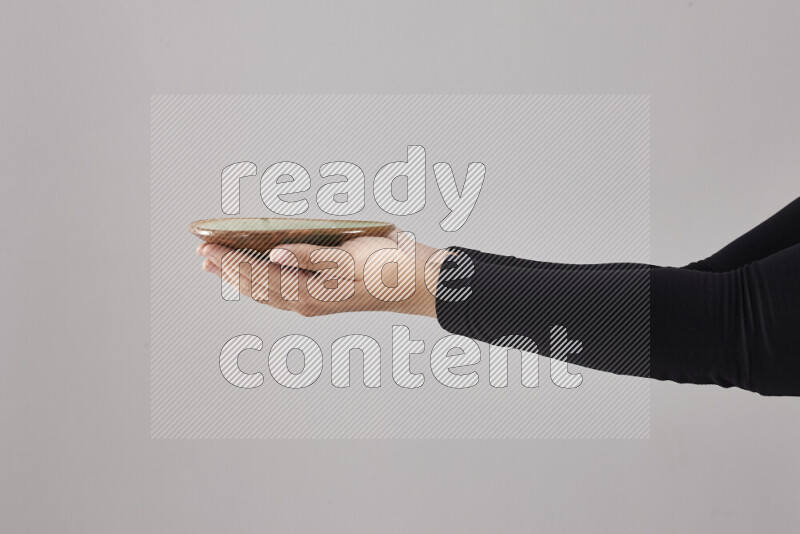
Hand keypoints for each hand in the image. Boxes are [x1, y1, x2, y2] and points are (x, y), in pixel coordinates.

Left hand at [197, 233, 443, 317]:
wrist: (417, 283)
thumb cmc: (387, 266)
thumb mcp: (349, 257)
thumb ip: (311, 257)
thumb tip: (275, 256)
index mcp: (312, 292)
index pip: (260, 276)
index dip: (231, 261)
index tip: (208, 247)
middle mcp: (308, 302)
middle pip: (257, 287)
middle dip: (228, 270)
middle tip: (203, 252)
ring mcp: (315, 302)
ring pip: (267, 292)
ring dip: (241, 278)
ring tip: (218, 264)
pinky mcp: (323, 297)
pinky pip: (281, 292)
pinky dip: (261, 282)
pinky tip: (256, 273)